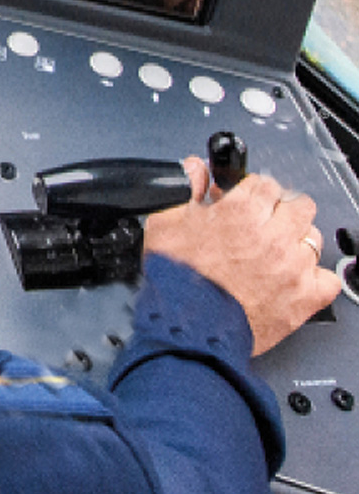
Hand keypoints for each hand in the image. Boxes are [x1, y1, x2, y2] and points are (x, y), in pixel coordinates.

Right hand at [143, 158, 342, 354]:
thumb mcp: (166, 221)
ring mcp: (293, 267)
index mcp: (240, 212)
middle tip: (265, 221)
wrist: (189, 325)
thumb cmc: (177, 276)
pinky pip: (328, 278)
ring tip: (277, 251)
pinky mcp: (304, 298)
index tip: (247, 199)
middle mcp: (273, 235)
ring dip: (297, 240)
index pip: (265, 183)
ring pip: (313, 238)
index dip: (253, 189)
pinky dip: (315, 276)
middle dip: (281, 208)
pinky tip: (296, 277)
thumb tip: (195, 168)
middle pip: (298, 205)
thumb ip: (185, 188)